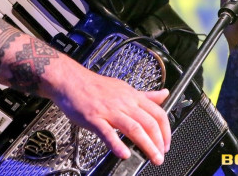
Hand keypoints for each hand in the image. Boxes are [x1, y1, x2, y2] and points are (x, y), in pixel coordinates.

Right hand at [48, 60, 170, 165]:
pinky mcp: (94, 118)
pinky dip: (116, 144)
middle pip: (148, 122)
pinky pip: (107, 132)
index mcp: (132, 96)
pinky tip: (124, 154)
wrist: (70, 80)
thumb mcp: (124, 88)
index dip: (166, 130)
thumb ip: (145, 95)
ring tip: (152, 158)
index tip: (166, 143)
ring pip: (133, 128)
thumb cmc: (95, 86)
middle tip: (161, 156)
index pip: (157, 113)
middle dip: (159, 142)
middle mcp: (124, 102)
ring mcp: (109, 110)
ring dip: (146, 145)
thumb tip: (164, 94)